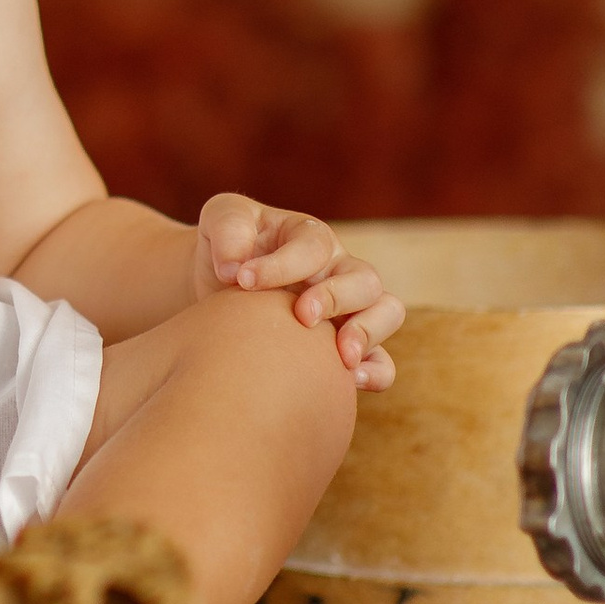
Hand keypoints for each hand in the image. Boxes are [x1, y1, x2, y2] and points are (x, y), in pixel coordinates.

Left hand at [194, 195, 404, 388]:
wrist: (217, 287)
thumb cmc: (226, 250)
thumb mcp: (219, 221)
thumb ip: (228, 230)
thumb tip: (234, 267)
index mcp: (310, 238)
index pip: (313, 247)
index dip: (283, 265)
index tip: (242, 280)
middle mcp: (338, 271)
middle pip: (365, 279)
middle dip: (337, 298)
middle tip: (302, 317)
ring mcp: (349, 310)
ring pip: (387, 313)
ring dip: (368, 333)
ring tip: (341, 355)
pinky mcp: (346, 348)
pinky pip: (381, 362)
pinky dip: (374, 372)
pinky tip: (347, 381)